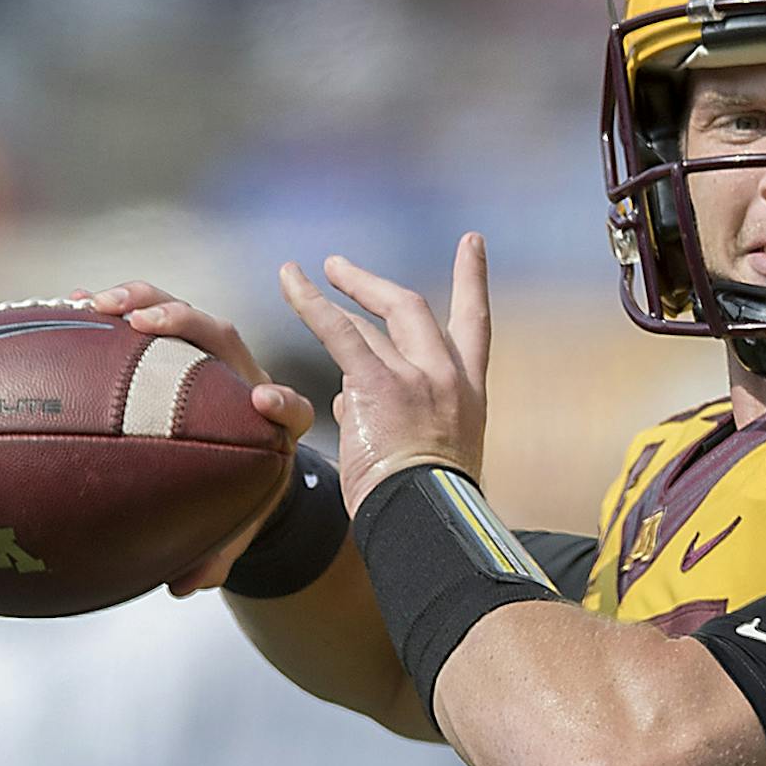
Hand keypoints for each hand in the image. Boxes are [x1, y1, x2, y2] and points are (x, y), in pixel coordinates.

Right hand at [78, 282, 316, 593]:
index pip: (290, 407)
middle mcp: (245, 378)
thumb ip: (216, 554)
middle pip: (226, 338)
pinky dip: (118, 309)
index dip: (281, 401)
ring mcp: (213, 356)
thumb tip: (186, 585)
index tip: (263, 400)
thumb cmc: (239, 493)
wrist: (242, 462)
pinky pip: (152, 317)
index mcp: (275, 424)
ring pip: (187, 316)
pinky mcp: (182, 346)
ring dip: (145, 302)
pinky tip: (72, 305)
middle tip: (142, 322)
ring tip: (98, 304)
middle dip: (185, 323)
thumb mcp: (234, 525)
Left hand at [278, 233, 489, 515]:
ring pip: (370, 324)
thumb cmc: (429, 506)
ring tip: (304, 277)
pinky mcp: (379, 382)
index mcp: (469, 394)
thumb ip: (394, 415)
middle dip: (375, 285)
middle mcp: (447, 375)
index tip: (470, 245)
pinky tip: (291, 279)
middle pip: (413, 309)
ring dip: (336, 296)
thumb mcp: (431, 454)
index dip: (472, 281)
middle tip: (343, 269)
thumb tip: (351, 400)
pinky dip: (311, 302)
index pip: (475, 325)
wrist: (430, 521)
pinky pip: (339, 331)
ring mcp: (415, 376)